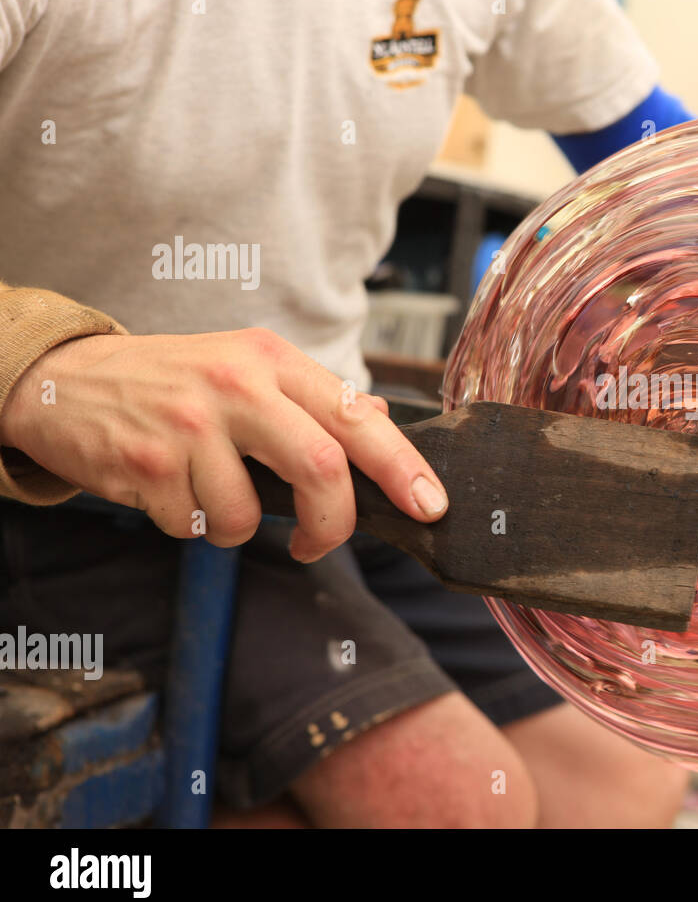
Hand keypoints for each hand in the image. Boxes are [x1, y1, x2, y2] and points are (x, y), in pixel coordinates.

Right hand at [0, 328, 447, 560]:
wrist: (64, 380)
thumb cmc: (172, 380)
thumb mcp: (245, 367)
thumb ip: (310, 399)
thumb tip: (378, 420)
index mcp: (271, 359)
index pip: (355, 416)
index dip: (401, 467)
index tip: (429, 504)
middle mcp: (236, 384)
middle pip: (321, 469)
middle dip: (334, 523)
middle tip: (322, 542)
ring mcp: (190, 424)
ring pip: (250, 515)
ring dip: (239, 528)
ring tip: (212, 495)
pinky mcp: (147, 463)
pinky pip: (196, 527)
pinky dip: (193, 526)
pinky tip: (171, 490)